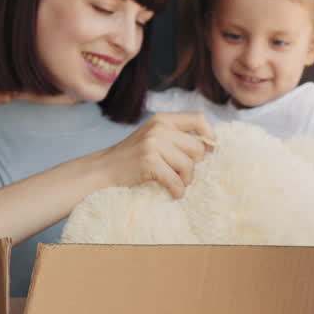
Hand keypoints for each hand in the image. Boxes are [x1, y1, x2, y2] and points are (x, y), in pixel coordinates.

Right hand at [99, 112, 214, 198]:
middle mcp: (159, 128)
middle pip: (197, 148)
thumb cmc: (133, 156)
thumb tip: (209, 147)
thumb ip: (176, 137)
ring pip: (188, 165)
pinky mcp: (149, 162)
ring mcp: (153, 144)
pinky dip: (177, 191)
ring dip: (186, 180)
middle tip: (183, 174)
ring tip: (176, 184)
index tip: (210, 150)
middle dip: (194, 165)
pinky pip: (176, 181)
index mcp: (163, 119)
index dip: (209, 136)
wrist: (104, 169)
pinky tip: (173, 193)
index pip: (199, 119)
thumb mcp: (154, 136)